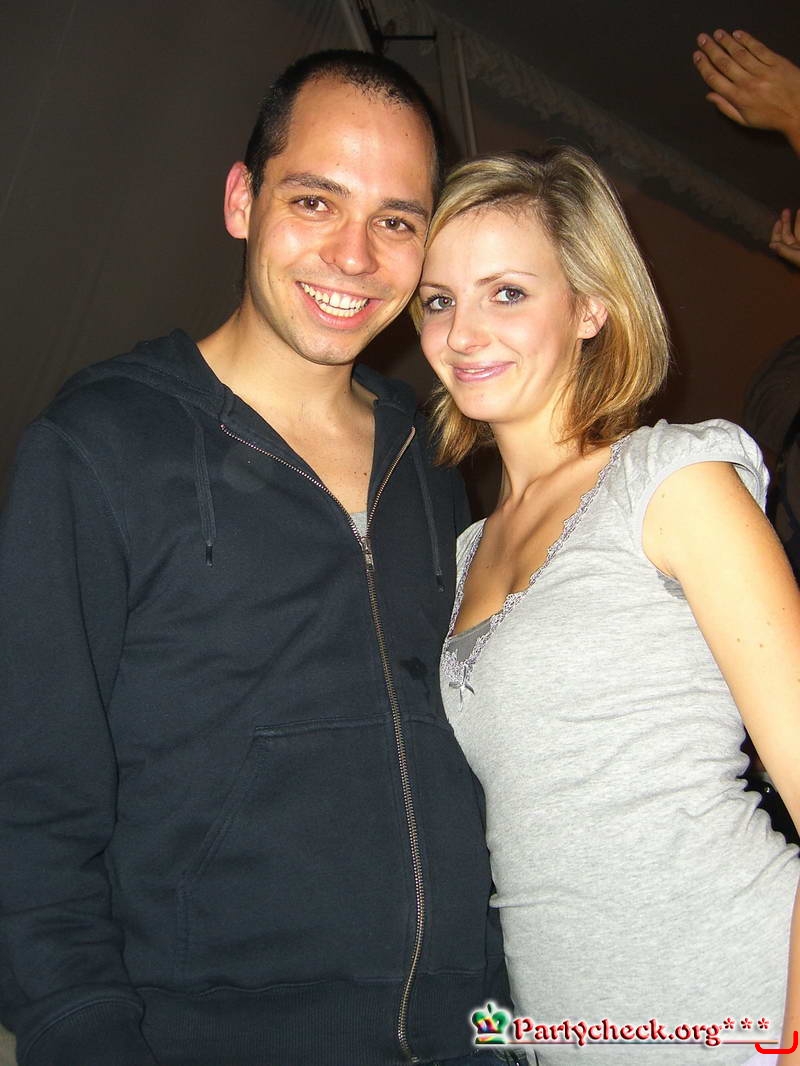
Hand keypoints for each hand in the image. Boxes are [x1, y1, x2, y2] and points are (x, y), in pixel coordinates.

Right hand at [693, 29, 799, 153]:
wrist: (798, 111)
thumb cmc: (771, 118)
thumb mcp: (745, 120)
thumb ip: (726, 108)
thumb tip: (710, 96)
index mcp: (738, 98)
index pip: (715, 79)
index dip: (704, 66)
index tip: (697, 56)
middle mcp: (748, 83)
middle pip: (725, 63)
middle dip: (711, 49)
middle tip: (702, 39)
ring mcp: (762, 71)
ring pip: (740, 53)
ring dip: (726, 41)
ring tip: (717, 33)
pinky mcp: (776, 62)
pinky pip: (758, 48)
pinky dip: (747, 40)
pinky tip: (738, 34)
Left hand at [770, 207, 799, 267]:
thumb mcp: (798, 257)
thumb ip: (785, 251)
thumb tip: (771, 245)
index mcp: (791, 254)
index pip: (779, 242)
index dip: (777, 232)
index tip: (778, 221)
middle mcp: (798, 249)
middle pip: (789, 234)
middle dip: (787, 222)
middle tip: (786, 210)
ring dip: (798, 221)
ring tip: (799, 210)